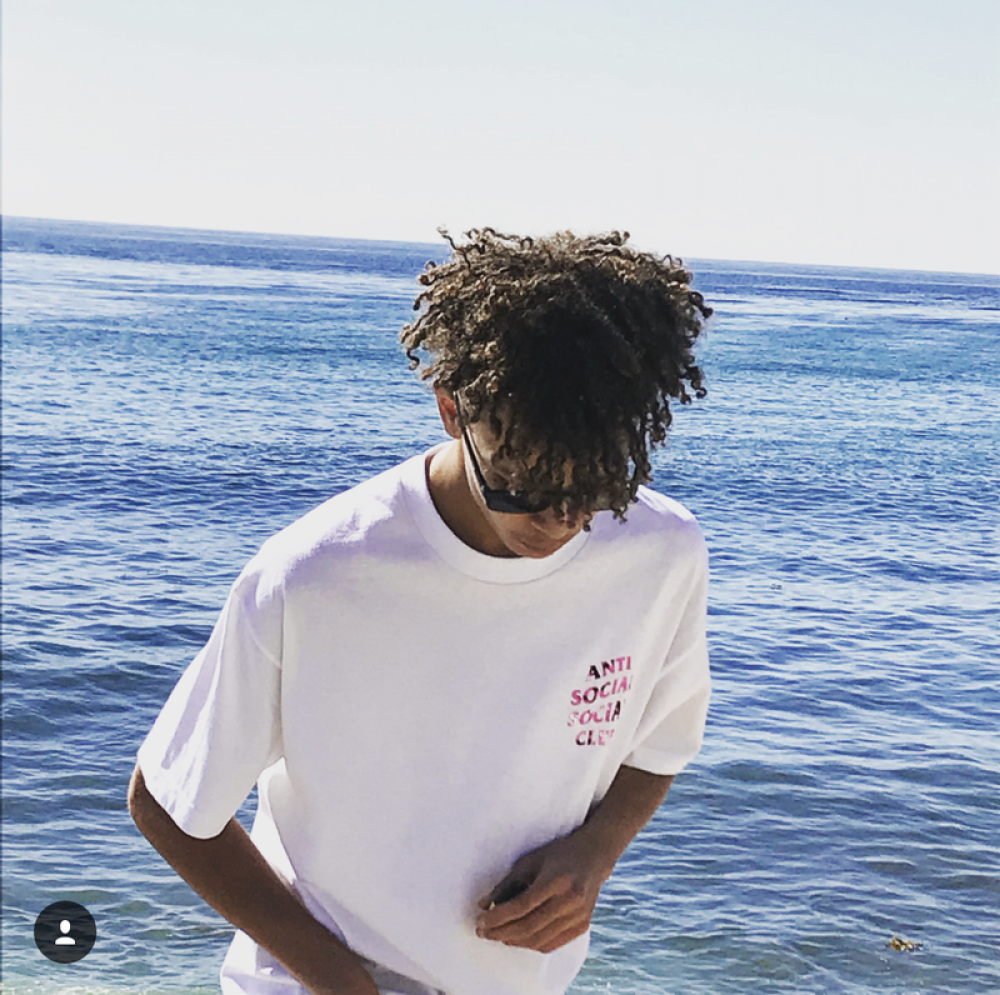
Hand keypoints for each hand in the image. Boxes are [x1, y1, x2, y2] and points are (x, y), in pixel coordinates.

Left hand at [475, 829, 613, 953]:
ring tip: (496, 935)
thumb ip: (506, 884)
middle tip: (482, 932)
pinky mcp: (582, 926)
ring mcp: (579, 916)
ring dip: (514, 941)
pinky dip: (531, 944)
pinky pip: (552, 944)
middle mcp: (570, 901)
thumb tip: (482, 905)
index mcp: (556, 880)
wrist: (594, 856)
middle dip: (501, 932)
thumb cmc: (558, 854)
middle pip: (529, 926)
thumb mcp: (530, 861)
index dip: (498, 917)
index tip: (480, 922)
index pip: (521, 906)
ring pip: (539, 940)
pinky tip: (517, 938)